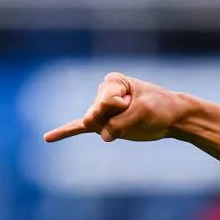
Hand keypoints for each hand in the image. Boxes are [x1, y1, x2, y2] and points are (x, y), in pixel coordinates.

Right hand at [44, 72, 190, 143]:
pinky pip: (80, 128)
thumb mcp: (143, 113)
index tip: (139, 101)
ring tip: (129, 121)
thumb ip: (119, 124)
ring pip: (95, 125)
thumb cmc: (159, 108)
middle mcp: (103, 94)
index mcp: (113, 82)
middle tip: (136, 113)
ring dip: (111, 129)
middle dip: (117, 119)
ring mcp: (102, 110)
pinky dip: (65, 133)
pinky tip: (48, 138)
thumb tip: (103, 137)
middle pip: (98, 113)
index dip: (124, 106)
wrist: (171, 117)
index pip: (107, 100)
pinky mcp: (104, 124)